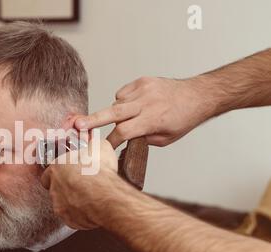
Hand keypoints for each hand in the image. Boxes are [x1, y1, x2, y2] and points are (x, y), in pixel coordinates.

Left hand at [40, 139, 119, 229]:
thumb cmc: (100, 172)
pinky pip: (73, 218)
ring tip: (88, 198)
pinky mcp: (70, 221)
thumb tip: (95, 145)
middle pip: (55, 189)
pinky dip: (80, 215)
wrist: (106, 196)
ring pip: (63, 205)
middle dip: (65, 188)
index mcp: (56, 169)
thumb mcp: (99, 147)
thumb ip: (91, 147)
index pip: (48, 172)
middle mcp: (54, 189)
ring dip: (73, 202)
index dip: (59, 172)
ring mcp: (60, 206)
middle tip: (79, 185)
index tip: (68, 172)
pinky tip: (92, 209)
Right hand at [75, 76, 215, 147]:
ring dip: (116, 113)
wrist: (197, 95)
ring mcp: (143, 89)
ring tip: (130, 117)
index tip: (103, 148)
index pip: (124, 131)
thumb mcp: (165, 138)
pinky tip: (133, 106)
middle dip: (94, 119)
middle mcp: (147, 102)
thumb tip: (123, 141)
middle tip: (77, 124)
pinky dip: (123, 102)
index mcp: (153, 119)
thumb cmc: (182, 120)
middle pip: (114, 112)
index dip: (111, 141)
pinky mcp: (142, 81)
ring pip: (117, 103)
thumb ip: (142, 139)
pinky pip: (122, 94)